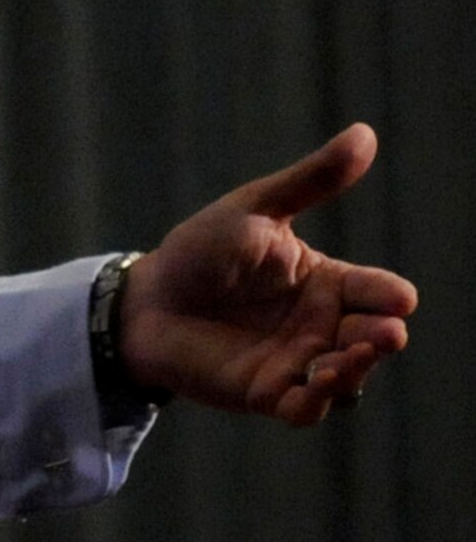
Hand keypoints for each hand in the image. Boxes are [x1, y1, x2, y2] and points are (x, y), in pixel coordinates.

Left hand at [118, 124, 416, 425]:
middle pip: (372, 339)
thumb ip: (310, 181)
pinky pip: (303, 409)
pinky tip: (312, 387)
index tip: (398, 298)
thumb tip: (365, 132)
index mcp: (327, 282)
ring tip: (345, 359)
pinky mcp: (266, 393)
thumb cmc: (201, 250)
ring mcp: (297, 362)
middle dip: (381, 339)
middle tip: (382, 334)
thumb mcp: (256, 209)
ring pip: (346, 379)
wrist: (145, 298)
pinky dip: (315, 402)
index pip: (378, 292)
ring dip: (354, 373)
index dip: (391, 297)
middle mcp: (322, 326)